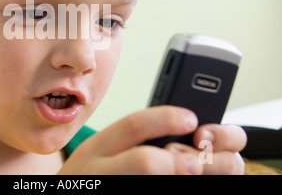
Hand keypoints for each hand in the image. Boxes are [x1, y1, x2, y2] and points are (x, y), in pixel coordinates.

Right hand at [59, 106, 246, 173]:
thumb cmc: (89, 177)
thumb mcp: (99, 152)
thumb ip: (130, 140)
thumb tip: (185, 137)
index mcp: (98, 147)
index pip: (132, 125)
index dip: (165, 119)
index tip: (191, 119)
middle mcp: (103, 171)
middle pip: (146, 162)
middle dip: (187, 160)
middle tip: (216, 159)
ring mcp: (111, 188)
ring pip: (149, 178)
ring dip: (186, 176)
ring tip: (204, 172)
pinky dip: (180, 189)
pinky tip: (189, 181)